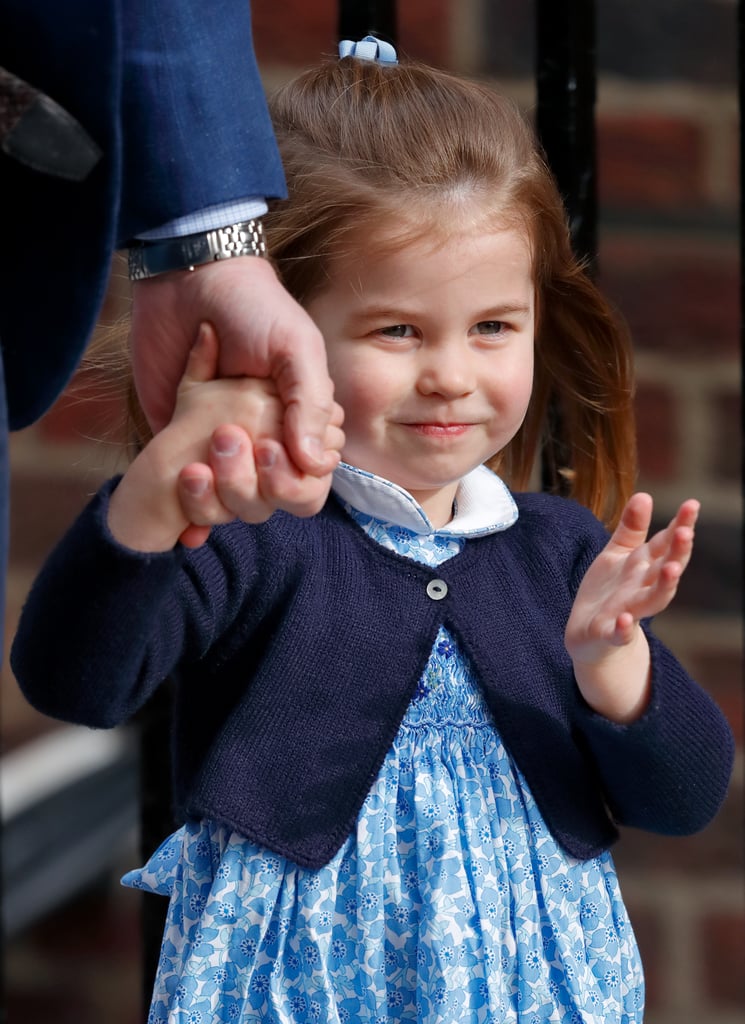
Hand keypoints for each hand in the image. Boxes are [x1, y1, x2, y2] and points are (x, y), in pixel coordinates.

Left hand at [175, 325, 344, 546]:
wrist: (187, 281)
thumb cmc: (253, 309)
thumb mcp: (295, 348)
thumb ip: (310, 404)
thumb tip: (315, 463)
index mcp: (299, 421)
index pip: (310, 478)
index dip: (293, 480)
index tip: (268, 450)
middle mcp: (264, 440)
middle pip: (270, 498)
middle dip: (249, 485)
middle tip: (225, 440)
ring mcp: (221, 445)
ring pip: (230, 504)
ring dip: (216, 499)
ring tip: (196, 468)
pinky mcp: (179, 443)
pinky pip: (189, 493)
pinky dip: (189, 513)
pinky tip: (186, 527)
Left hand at [564, 493, 698, 720]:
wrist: (589, 636)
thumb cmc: (609, 591)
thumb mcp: (617, 555)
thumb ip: (631, 528)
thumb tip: (644, 494)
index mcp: (644, 567)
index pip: (666, 544)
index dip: (680, 525)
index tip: (692, 504)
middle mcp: (642, 588)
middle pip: (666, 570)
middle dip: (678, 553)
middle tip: (686, 533)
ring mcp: (629, 612)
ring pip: (652, 600)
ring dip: (664, 587)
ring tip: (671, 570)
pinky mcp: (609, 634)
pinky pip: (619, 633)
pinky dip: (623, 628)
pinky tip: (625, 619)